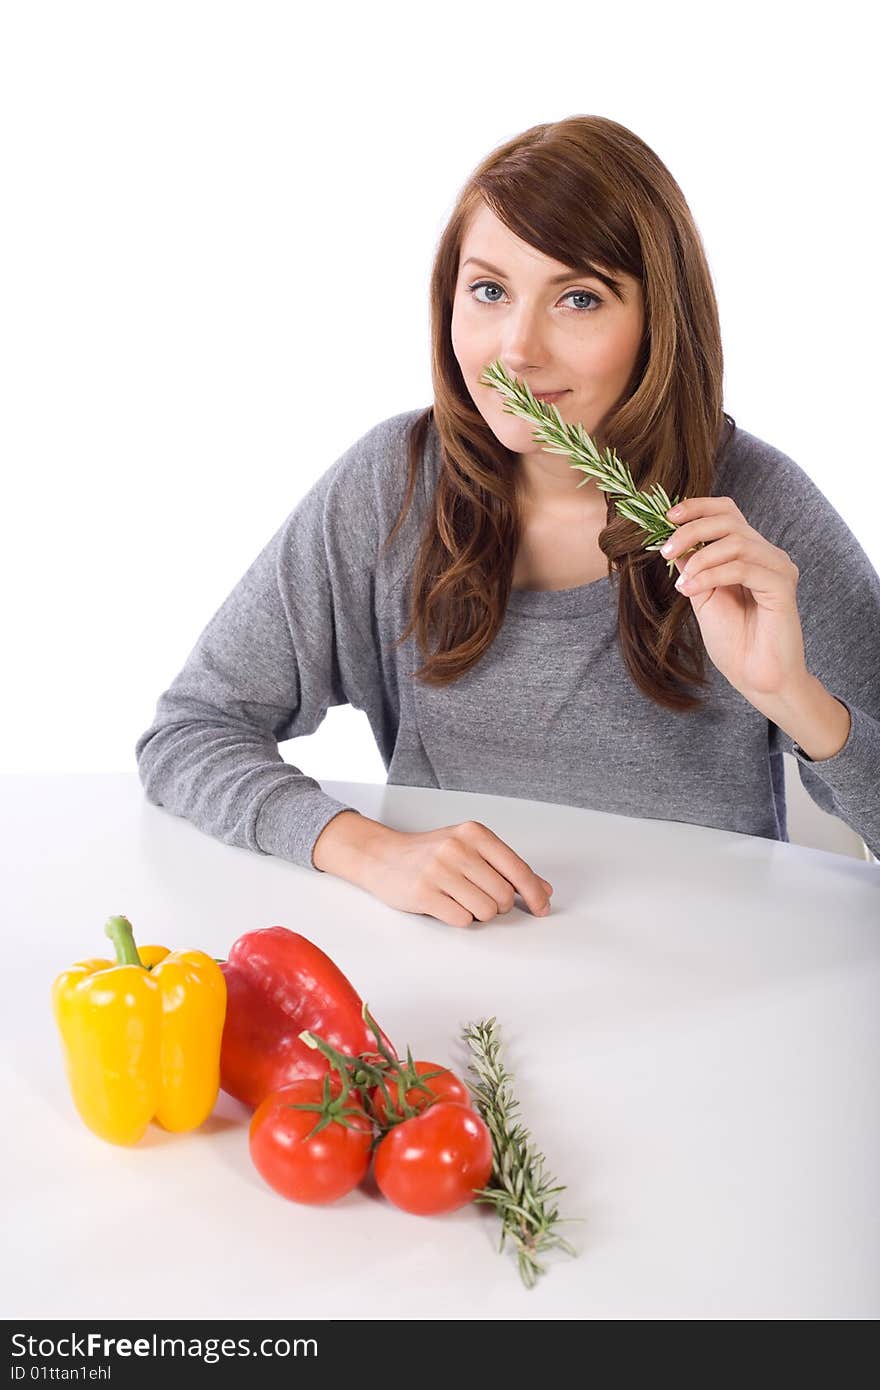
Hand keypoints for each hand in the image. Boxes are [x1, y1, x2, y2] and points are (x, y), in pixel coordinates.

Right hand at [357, 820, 553, 928]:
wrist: (383, 856)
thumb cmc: (431, 854)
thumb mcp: (470, 849)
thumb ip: (506, 867)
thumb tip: (544, 890)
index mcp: (474, 833)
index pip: (517, 869)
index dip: (535, 893)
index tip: (542, 907)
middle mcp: (457, 848)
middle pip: (504, 896)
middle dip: (498, 905)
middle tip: (479, 896)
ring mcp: (439, 870)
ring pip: (485, 911)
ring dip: (478, 913)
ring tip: (460, 899)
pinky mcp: (424, 892)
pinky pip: (462, 920)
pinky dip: (459, 918)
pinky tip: (445, 905)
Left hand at [662, 497, 807, 699]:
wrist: (756, 676)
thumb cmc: (733, 641)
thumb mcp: (703, 598)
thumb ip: (693, 568)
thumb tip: (675, 543)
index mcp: (749, 554)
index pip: (727, 512)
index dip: (698, 507)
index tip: (667, 516)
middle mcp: (767, 555)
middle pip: (729, 520)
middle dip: (691, 530)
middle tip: (664, 550)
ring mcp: (778, 568)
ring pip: (736, 541)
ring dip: (700, 558)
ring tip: (681, 582)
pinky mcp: (782, 585)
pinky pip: (743, 568)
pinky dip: (711, 576)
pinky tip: (691, 591)